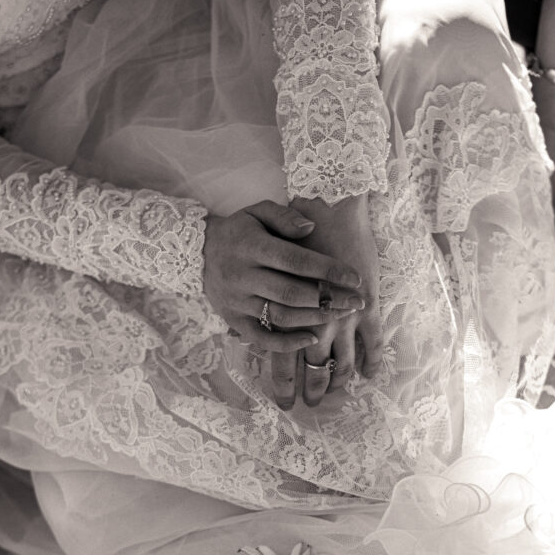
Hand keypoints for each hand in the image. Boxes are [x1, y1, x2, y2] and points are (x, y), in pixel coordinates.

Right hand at [203, 199, 363, 352]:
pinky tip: (311, 339)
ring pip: (280, 316)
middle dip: (329, 300)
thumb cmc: (238, 230)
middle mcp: (242, 276)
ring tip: (342, 316)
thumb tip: (311, 227)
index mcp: (251, 246)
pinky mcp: (233, 320)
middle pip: (292, 293)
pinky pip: (261, 338)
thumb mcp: (257, 211)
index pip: (296, 261)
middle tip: (357, 302)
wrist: (198, 252)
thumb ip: (284, 216)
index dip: (328, 271)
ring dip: (315, 319)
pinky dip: (287, 343)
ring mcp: (237, 301)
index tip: (355, 279)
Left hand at [270, 194, 381, 408]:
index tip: (283, 403)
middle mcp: (312, 317)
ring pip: (340, 360)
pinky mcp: (367, 304)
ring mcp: (342, 313)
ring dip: (339, 381)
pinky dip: (373, 360)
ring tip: (336, 395)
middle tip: (310, 406)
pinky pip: (373, 341)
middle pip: (309, 366)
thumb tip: (244, 333)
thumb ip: (259, 297)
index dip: (282, 383)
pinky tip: (371, 375)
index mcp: (283, 308)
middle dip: (310, 390)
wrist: (326, 203)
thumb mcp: (264, 268)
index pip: (281, 357)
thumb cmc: (289, 232)